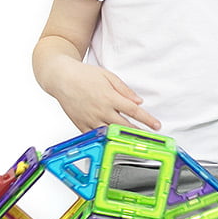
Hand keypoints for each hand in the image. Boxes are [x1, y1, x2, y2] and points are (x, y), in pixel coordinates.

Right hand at [47, 61, 161, 133]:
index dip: (148, 120)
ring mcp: (90, 119)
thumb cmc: (84, 75)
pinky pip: (95, 136)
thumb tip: (139, 101)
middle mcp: (100, 110)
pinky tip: (113, 143)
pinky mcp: (81, 124)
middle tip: (150, 139)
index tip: (157, 126)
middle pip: (124, 126)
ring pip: (110, 134)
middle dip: (139, 133)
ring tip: (134, 144)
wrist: (61, 78)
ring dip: (123, 139)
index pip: (134, 111)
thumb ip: (124, 90)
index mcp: (109, 97)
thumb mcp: (108, 76)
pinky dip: (105, 140)